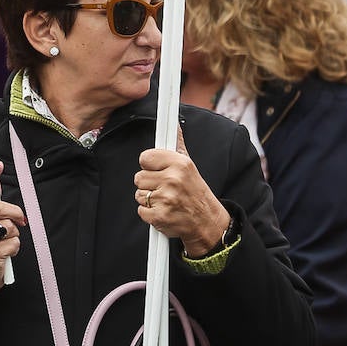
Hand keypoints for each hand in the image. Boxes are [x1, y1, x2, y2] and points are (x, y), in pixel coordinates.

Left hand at [134, 126, 230, 256]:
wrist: (208, 222)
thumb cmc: (195, 192)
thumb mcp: (189, 166)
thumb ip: (176, 144)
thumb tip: (174, 123)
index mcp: (180, 164)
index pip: (145, 158)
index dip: (149, 166)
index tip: (158, 170)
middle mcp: (173, 180)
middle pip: (139, 177)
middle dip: (150, 184)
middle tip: (166, 189)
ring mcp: (166, 199)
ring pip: (138, 194)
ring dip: (150, 199)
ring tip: (167, 200)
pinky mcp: (160, 216)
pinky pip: (141, 211)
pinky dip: (150, 214)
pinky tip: (164, 211)